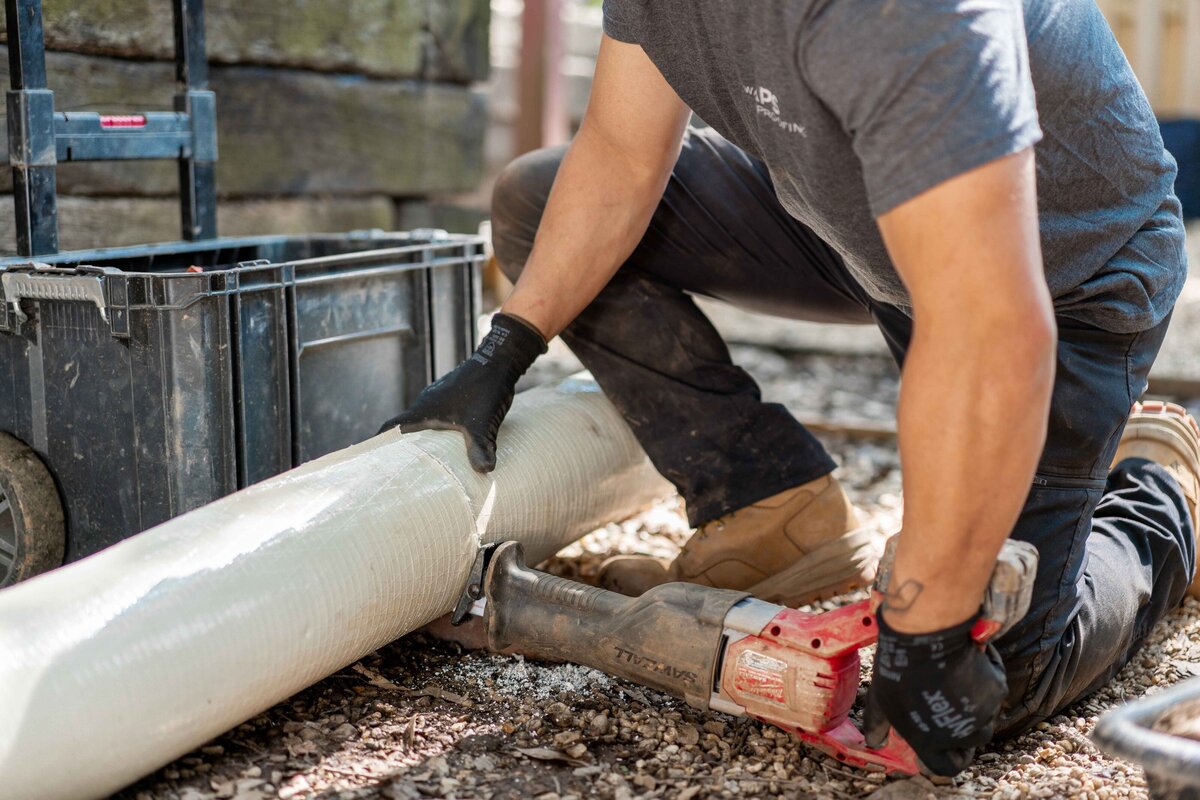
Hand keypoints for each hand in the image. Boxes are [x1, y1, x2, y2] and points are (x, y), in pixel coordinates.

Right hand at [378, 312, 545, 471]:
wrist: (498, 361)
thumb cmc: (484, 390)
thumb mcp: (482, 424)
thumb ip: (481, 448)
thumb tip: (485, 471)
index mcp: (423, 410)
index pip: (392, 427)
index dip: (380, 443)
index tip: (372, 460)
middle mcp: (426, 402)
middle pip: (404, 427)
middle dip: (400, 446)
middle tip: (399, 468)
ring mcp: (438, 397)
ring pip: (421, 420)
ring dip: (420, 437)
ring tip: (423, 459)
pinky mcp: (452, 395)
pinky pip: (436, 415)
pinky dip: (435, 429)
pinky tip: (449, 441)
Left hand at [864, 612, 1006, 775]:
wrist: (926, 635)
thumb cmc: (898, 667)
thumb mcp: (879, 698)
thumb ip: (877, 724)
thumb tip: (874, 742)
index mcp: (932, 743)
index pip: (948, 766)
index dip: (950, 757)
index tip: (949, 746)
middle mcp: (963, 735)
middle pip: (970, 740)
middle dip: (962, 726)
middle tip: (947, 700)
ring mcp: (983, 713)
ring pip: (984, 715)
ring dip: (973, 702)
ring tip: (953, 678)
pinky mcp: (997, 689)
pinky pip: (993, 688)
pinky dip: (983, 677)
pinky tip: (968, 659)